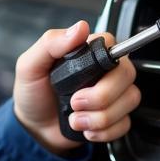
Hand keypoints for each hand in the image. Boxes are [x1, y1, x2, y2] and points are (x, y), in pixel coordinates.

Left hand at [13, 21, 139, 154]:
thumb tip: (79, 28)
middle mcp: (105, 71)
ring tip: (76, 120)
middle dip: (101, 96)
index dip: (104, 63)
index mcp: (87, 53)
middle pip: (126, 74)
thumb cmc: (33, 95)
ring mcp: (113, 94)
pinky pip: (125, 123)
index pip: (114, 45)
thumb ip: (51, 44)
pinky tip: (86, 130)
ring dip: (100, 117)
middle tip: (75, 102)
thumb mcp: (30, 66)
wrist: (34, 129)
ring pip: (129, 100)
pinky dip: (104, 132)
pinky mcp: (116, 117)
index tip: (83, 77)